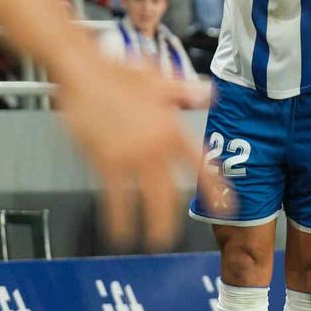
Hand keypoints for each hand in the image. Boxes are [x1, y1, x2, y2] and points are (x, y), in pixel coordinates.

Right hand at [56, 57, 217, 252]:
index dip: (214, 188)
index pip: (199, 164)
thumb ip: (184, 92)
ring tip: (152, 241)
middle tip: (172, 236)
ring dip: (151, 224)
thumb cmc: (117, 71)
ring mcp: (131, 155)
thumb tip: (211, 93)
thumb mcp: (158, 79)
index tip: (227, 207)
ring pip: (146, 200)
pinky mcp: (106, 160)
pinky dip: (118, 217)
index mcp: (171, 127)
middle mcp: (156, 145)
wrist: (84, 70)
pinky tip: (119, 230)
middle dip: (172, 218)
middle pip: (170, 192)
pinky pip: (115, 197)